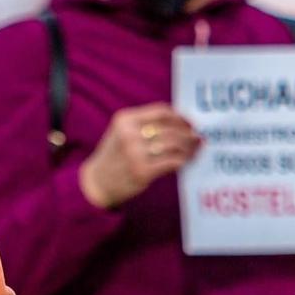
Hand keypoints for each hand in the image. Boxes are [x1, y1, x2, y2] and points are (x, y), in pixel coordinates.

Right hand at [79, 103, 201, 209]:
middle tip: (198, 138)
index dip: (180, 117)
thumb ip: (145, 125)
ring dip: (189, 147)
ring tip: (195, 150)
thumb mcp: (122, 133)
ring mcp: (135, 153)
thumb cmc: (114, 157)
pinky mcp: (142, 171)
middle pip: (170, 128)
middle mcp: (129, 134)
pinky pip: (172, 162)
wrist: (96, 183)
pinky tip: (187, 161)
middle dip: (188, 133)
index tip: (190, 123)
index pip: (161, 111)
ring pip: (174, 145)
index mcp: (124, 120)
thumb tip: (182, 125)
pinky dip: (183, 160)